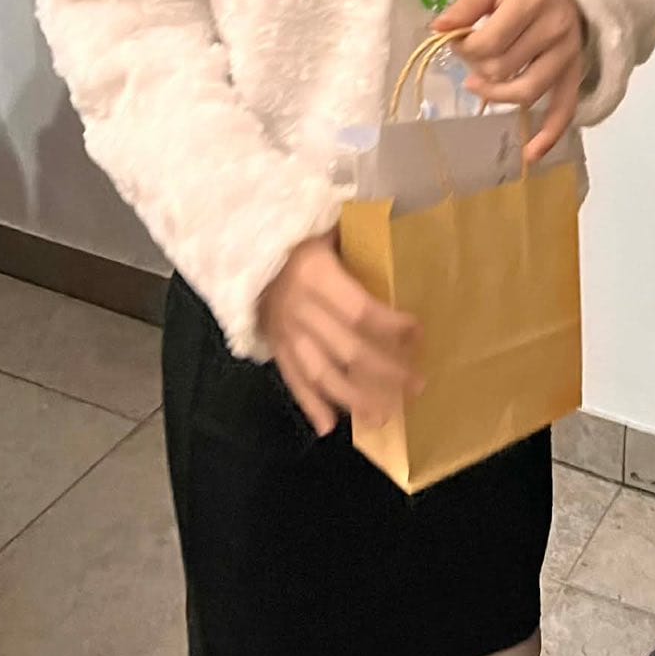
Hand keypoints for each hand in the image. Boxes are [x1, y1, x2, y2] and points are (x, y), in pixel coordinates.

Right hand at [258, 234, 421, 436]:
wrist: (236, 244)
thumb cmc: (294, 235)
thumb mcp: (326, 228)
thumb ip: (357, 242)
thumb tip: (398, 243)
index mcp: (315, 275)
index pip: (360, 311)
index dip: (391, 326)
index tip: (418, 334)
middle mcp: (300, 309)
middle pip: (348, 350)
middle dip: (386, 372)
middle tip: (417, 386)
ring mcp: (284, 332)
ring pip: (321, 374)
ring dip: (353, 398)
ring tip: (382, 417)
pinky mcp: (273, 346)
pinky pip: (292, 379)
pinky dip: (309, 405)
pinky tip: (328, 427)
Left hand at [436, 0, 584, 163]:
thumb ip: (465, 6)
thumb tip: (438, 30)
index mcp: (532, 0)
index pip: (489, 43)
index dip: (464, 49)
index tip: (458, 41)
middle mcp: (555, 29)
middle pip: (504, 69)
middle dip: (477, 67)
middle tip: (471, 55)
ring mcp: (568, 54)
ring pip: (526, 92)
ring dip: (496, 95)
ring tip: (479, 86)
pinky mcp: (575, 72)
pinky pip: (565, 109)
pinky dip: (549, 135)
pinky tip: (531, 154)